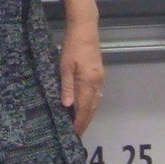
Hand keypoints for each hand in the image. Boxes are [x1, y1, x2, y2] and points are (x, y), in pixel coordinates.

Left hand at [58, 21, 103, 136]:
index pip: (84, 108)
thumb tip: (67, 106)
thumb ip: (66, 86)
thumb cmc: (72, 46)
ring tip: (79, 124)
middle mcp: (97, 83)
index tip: (74, 133)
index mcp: (88, 82)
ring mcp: (99, 79)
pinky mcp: (98, 74)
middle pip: (92, 108)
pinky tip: (84, 108)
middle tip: (77, 134)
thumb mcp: (64, 66)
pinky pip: (95, 95)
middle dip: (85, 121)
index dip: (80, 122)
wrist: (85, 29)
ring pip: (95, 102)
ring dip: (88, 114)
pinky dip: (90, 104)